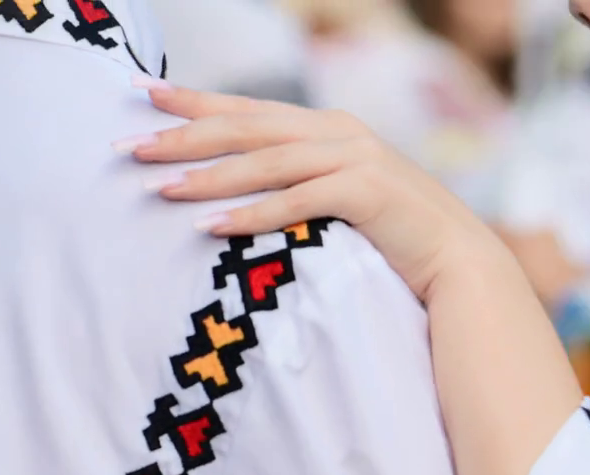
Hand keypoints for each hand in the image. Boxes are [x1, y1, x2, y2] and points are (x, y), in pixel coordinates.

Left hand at [124, 80, 498, 300]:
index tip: (143, 95)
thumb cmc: (394, 239)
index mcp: (328, 127)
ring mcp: (355, 159)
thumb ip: (301, 184)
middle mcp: (339, 132)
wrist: (460, 263)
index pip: (248, 109)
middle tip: (130, 145)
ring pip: (265, 161)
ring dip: (209, 176)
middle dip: (184, 134)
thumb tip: (240, 194)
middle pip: (247, 127)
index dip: (195, 101)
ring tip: (160, 188)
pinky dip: (252, 214)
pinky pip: (296, 201)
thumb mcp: (342, 200)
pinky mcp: (367, 193)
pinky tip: (212, 227)